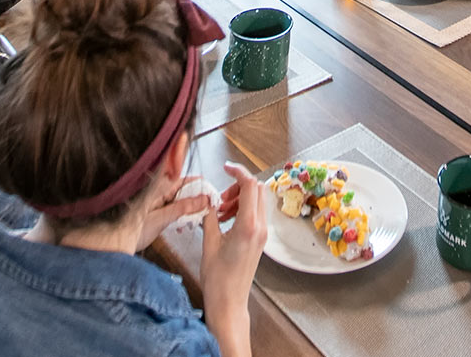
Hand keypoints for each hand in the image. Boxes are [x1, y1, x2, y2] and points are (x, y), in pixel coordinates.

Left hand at [137, 175, 211, 249]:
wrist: (121, 242)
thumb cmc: (135, 229)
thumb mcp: (162, 217)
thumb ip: (183, 207)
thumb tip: (202, 199)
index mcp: (158, 190)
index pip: (183, 181)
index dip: (198, 185)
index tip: (210, 191)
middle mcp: (159, 194)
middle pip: (184, 191)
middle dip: (196, 200)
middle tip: (207, 208)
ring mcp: (159, 204)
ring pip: (181, 202)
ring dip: (190, 211)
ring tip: (195, 220)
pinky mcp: (159, 214)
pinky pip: (175, 211)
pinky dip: (182, 218)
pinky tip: (182, 227)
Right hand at [200, 162, 267, 315]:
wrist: (229, 301)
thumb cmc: (217, 279)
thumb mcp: (208, 242)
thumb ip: (210, 215)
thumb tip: (208, 198)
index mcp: (248, 226)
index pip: (250, 186)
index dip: (238, 172)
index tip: (226, 168)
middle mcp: (260, 228)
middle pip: (257, 190)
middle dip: (238, 186)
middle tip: (220, 198)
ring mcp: (262, 234)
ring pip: (256, 201)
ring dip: (239, 198)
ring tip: (220, 211)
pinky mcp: (260, 240)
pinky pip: (255, 214)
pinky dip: (241, 209)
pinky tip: (224, 220)